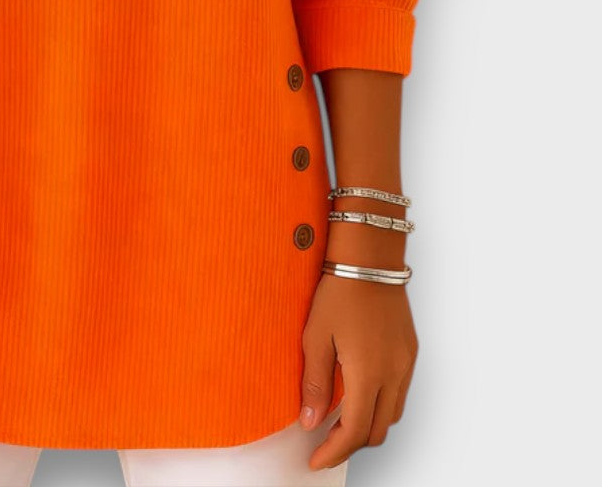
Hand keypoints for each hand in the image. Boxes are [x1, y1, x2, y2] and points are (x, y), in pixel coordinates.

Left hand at [299, 273, 417, 470]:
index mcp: (369, 374)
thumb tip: (309, 421)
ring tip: (339, 423)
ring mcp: (406, 364)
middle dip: (350, 443)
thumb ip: (314, 383)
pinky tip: (359, 396)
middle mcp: (394, 374)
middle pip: (377, 430)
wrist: (368, 259)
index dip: (334, 452)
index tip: (315, 459)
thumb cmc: (339, 291)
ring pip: (392, 415)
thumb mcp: (315, 337)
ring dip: (368, 425)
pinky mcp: (410, 352)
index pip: (354, 432)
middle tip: (324, 443)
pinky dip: (380, 405)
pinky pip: (399, 393)